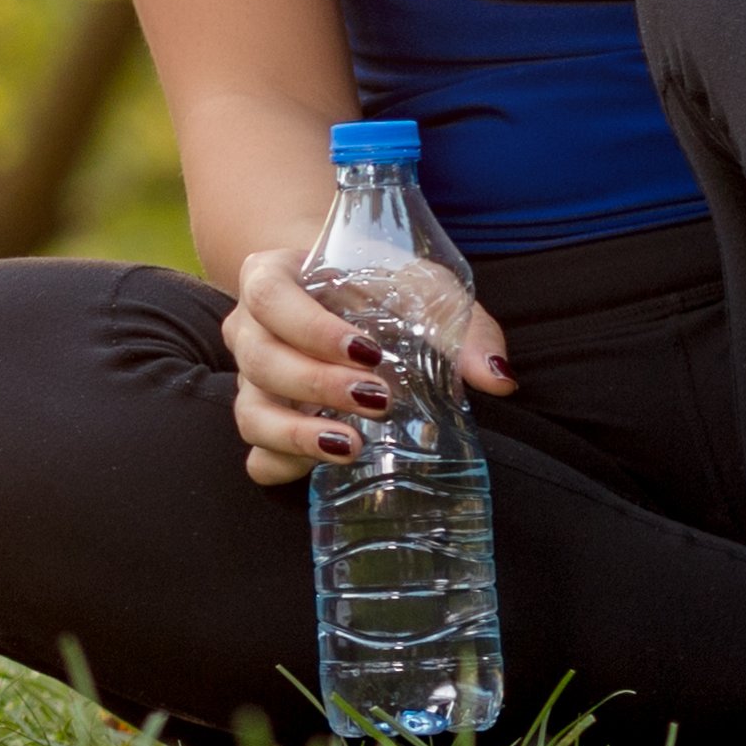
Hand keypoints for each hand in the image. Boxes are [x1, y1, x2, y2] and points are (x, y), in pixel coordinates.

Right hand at [225, 242, 511, 491]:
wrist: (341, 296)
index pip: (270, 298)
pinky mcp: (265, 425)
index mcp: (272, 277)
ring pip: (250, 413)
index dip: (311, 328)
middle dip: (317, 385)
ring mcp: (251, 381)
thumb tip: (496, 378)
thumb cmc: (381, 289)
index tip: (367, 351)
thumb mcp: (423, 290)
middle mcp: (248, 328)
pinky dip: (283, 465)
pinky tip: (326, 468)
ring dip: (295, 435)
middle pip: (260, 359)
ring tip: (351, 447)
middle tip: (379, 399)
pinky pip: (255, 456)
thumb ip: (462, 328)